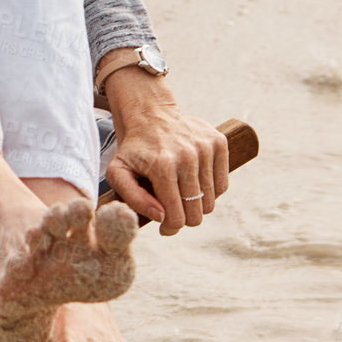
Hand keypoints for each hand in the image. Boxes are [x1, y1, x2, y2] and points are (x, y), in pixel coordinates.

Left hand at [101, 67, 228, 234]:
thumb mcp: (118, 172)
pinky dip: (210, 191)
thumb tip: (161, 217)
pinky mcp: (218, 142)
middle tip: (173, 210)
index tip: (163, 226)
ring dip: (196, 204)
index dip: (170, 228)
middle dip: (184, 218)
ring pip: (211, 201)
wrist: (150, 112)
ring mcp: (205, 148)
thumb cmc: (133, 149)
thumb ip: (134, 199)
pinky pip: (223, 185)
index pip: (176, 217)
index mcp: (162, 166)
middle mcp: (188, 156)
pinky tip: (194, 183)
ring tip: (181, 194)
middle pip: (196, 213)